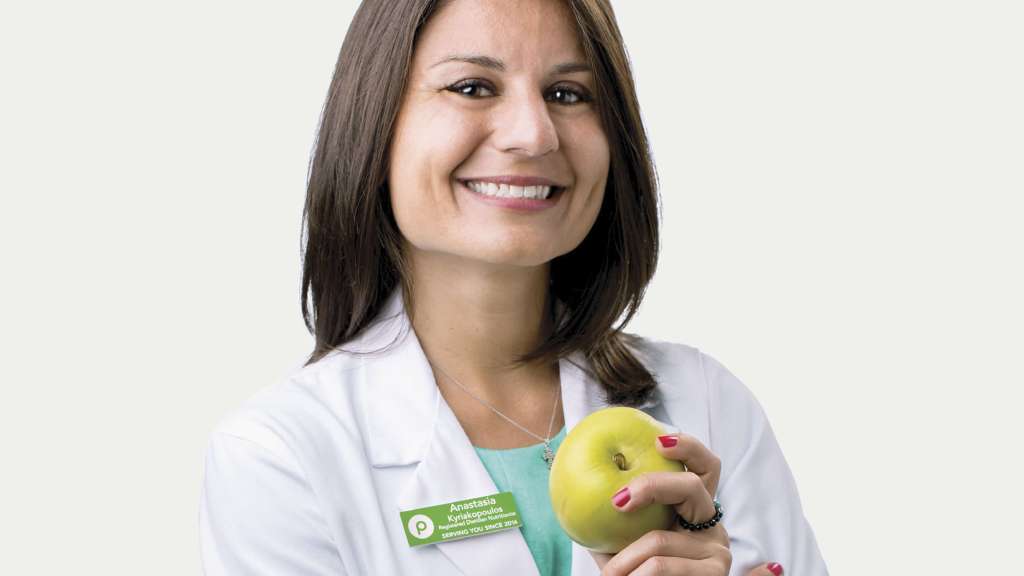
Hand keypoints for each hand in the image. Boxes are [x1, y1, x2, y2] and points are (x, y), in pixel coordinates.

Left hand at [589, 432, 729, 574]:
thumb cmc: (630, 575)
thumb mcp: (619, 544)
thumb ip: (611, 516)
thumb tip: (569, 482)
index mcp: (693, 511)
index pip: (706, 467)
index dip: (687, 446)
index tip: (658, 439)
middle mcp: (712, 526)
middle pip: (691, 486)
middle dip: (650, 486)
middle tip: (617, 501)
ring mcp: (717, 552)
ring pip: (660, 538)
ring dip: (624, 560)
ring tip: (610, 574)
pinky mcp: (714, 575)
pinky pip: (660, 566)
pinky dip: (634, 574)